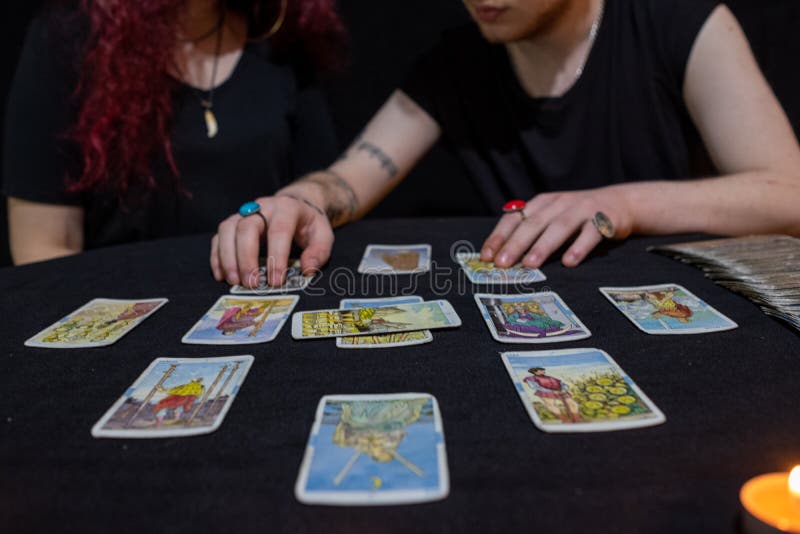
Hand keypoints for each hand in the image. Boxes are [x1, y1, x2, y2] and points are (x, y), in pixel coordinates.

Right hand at [210, 194, 333, 287]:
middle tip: (251, 284)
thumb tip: (307, 270)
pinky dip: (217, 256)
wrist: (297, 204)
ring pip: (228, 229)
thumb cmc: (309, 224)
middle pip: (247, 227)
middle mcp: (263, 206)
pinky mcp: (233, 222)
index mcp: (288, 208)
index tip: (275, 281)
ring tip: (234, 281)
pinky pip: (219, 236)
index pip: (279, 230)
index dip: (276, 256)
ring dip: (228, 257)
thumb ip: (319, 252)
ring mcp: (245, 212)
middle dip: (246, 258)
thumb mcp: (323, 235)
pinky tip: (222, 275)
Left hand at [480, 187, 633, 267]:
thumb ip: (532, 231)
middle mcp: (559, 203)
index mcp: (542, 202)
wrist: (621, 202)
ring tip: (530, 264)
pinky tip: (569, 262)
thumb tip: (502, 258)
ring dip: (543, 246)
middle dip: (516, 244)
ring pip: (559, 227)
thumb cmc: (578, 216)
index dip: (499, 236)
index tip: (486, 256)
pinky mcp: (604, 219)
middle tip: (502, 263)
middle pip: (534, 223)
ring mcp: (582, 210)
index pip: (515, 218)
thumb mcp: (552, 216)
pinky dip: (579, 247)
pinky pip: (590, 234)